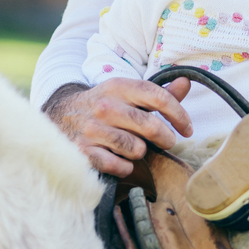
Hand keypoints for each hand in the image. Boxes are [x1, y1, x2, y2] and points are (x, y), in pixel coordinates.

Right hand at [42, 78, 192, 176]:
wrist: (60, 116)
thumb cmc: (105, 106)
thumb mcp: (127, 94)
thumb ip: (158, 93)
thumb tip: (186, 82)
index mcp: (118, 87)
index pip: (157, 96)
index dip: (178, 114)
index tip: (187, 128)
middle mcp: (105, 106)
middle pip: (150, 126)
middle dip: (166, 138)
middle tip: (167, 142)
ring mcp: (92, 130)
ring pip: (136, 148)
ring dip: (141, 151)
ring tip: (136, 147)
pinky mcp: (83, 151)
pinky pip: (117, 165)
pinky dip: (125, 166)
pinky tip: (122, 160)